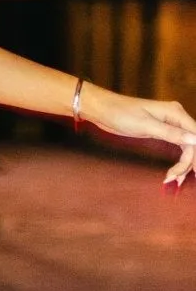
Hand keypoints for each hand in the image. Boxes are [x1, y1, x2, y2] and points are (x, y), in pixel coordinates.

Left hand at [81, 84, 195, 188]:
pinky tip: (174, 173)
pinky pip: (178, 146)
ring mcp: (170, 124)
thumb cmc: (121, 113)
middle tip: (176, 179)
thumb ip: (170, 133)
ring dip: (183, 164)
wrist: (103, 109)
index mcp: (175, 112)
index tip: (194, 172)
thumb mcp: (145, 125)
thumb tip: (194, 140)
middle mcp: (176, 117)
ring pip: (187, 147)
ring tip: (173, 180)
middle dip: (187, 163)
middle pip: (193, 143)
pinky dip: (178, 160)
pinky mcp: (163, 131)